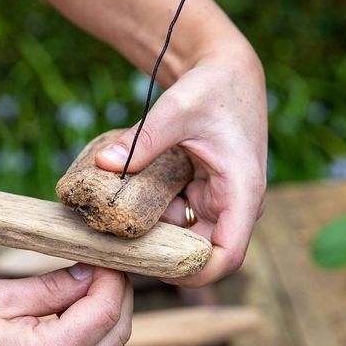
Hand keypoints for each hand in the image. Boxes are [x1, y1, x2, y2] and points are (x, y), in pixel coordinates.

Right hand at [0, 265, 131, 345]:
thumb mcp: (0, 297)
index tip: (105, 260)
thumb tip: (92, 271)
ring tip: (84, 302)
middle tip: (99, 272)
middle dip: (117, 296)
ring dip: (111, 324)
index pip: (106, 310)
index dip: (112, 279)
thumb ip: (53, 286)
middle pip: (118, 333)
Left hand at [96, 45, 266, 286]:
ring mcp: (218, 202)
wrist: (226, 70)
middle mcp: (234, 205)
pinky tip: (127, 208)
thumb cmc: (213, 86)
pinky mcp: (203, 195)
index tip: (152, 269)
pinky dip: (154, 217)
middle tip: (117, 252)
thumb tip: (103, 165)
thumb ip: (142, 139)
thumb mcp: (177, 108)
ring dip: (154, 236)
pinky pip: (177, 219)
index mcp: (241, 192)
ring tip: (114, 229)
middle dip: (162, 256)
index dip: (194, 274)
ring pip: (185, 239)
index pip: (228, 256)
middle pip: (201, 254)